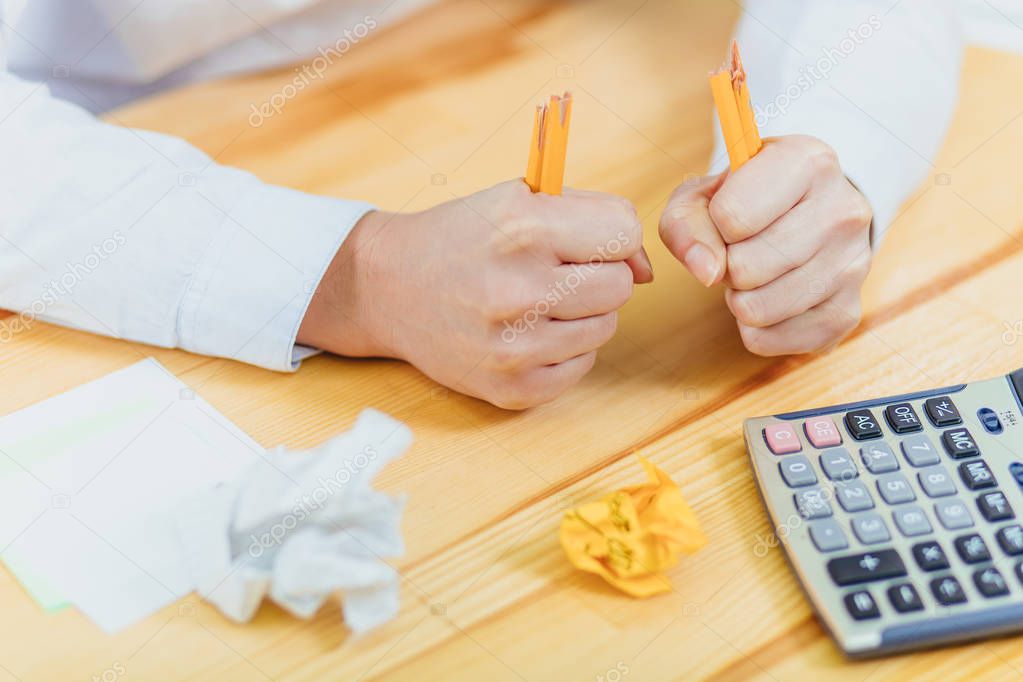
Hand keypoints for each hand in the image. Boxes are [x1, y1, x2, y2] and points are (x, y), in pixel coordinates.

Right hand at [299, 180, 652, 408]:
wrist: (388, 287)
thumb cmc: (463, 237)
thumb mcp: (518, 199)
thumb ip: (592, 215)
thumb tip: (647, 269)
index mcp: (521, 229)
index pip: (624, 233)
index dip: (613, 237)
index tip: (587, 242)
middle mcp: (517, 289)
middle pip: (620, 286)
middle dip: (599, 274)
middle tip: (559, 272)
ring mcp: (513, 347)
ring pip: (605, 327)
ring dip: (583, 312)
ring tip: (539, 300)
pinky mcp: (512, 388)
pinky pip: (581, 365)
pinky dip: (565, 348)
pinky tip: (527, 331)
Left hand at [658, 135, 872, 354]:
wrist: (806, 216)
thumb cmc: (746, 200)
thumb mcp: (704, 194)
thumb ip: (685, 223)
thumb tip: (706, 271)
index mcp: (809, 161)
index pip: (732, 217)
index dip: (714, 225)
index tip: (730, 217)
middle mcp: (843, 209)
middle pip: (745, 268)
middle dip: (727, 266)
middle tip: (742, 250)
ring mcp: (854, 264)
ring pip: (757, 309)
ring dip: (739, 299)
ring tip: (756, 273)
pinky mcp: (847, 312)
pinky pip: (770, 339)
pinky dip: (755, 328)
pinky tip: (770, 298)